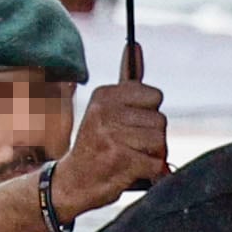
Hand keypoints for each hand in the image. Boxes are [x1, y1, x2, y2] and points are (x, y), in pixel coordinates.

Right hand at [51, 78, 167, 221]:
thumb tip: (136, 46)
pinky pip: (156, 164)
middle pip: (161, 121)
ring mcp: (112, 135)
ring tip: (129, 159)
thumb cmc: (95, 147)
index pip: (155, 96)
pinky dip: (150, 174)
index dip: (149, 116)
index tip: (129, 126)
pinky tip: (130, 172)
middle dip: (152, 139)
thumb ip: (126, 81)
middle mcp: (106, 111)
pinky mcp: (120, 159)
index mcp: (105, 95)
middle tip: (129, 147)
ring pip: (160, 142)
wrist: (71, 185)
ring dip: (151, 156)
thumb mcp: (105, 109)